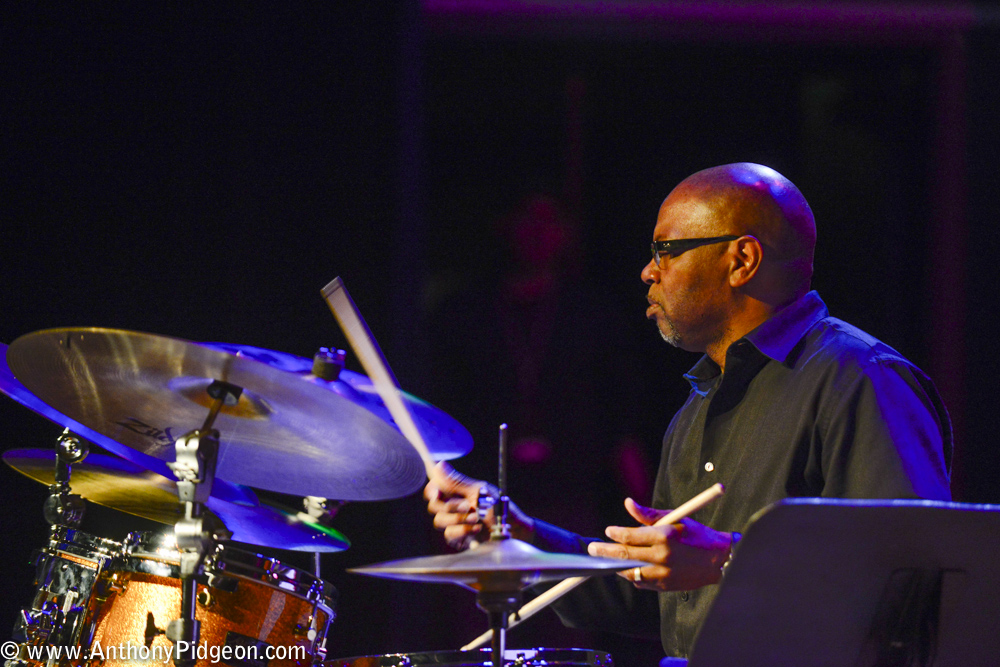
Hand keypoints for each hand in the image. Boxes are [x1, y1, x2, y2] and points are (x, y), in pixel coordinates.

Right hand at [423, 462, 536, 549]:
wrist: (514, 532)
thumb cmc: (500, 509)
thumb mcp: (479, 492)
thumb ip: (456, 482)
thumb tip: (438, 465)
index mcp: (458, 493)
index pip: (434, 489)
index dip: (432, 489)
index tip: (437, 492)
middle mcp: (454, 508)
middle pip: (433, 505)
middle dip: (450, 506)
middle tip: (468, 506)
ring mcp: (455, 525)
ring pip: (439, 521)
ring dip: (458, 519)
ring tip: (476, 519)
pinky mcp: (458, 540)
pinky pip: (449, 535)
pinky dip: (462, 531)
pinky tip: (476, 530)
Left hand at [587, 498, 732, 590]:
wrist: (719, 560)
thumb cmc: (696, 535)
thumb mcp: (675, 518)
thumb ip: (648, 514)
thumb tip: (628, 503)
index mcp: (664, 536)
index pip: (630, 536)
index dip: (615, 534)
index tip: (608, 531)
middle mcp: (662, 556)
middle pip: (625, 555)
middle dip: (605, 551)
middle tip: (592, 548)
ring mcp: (663, 574)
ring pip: (630, 571)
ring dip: (617, 565)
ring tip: (607, 559)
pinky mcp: (665, 586)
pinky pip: (641, 581)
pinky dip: (632, 575)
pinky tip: (627, 568)